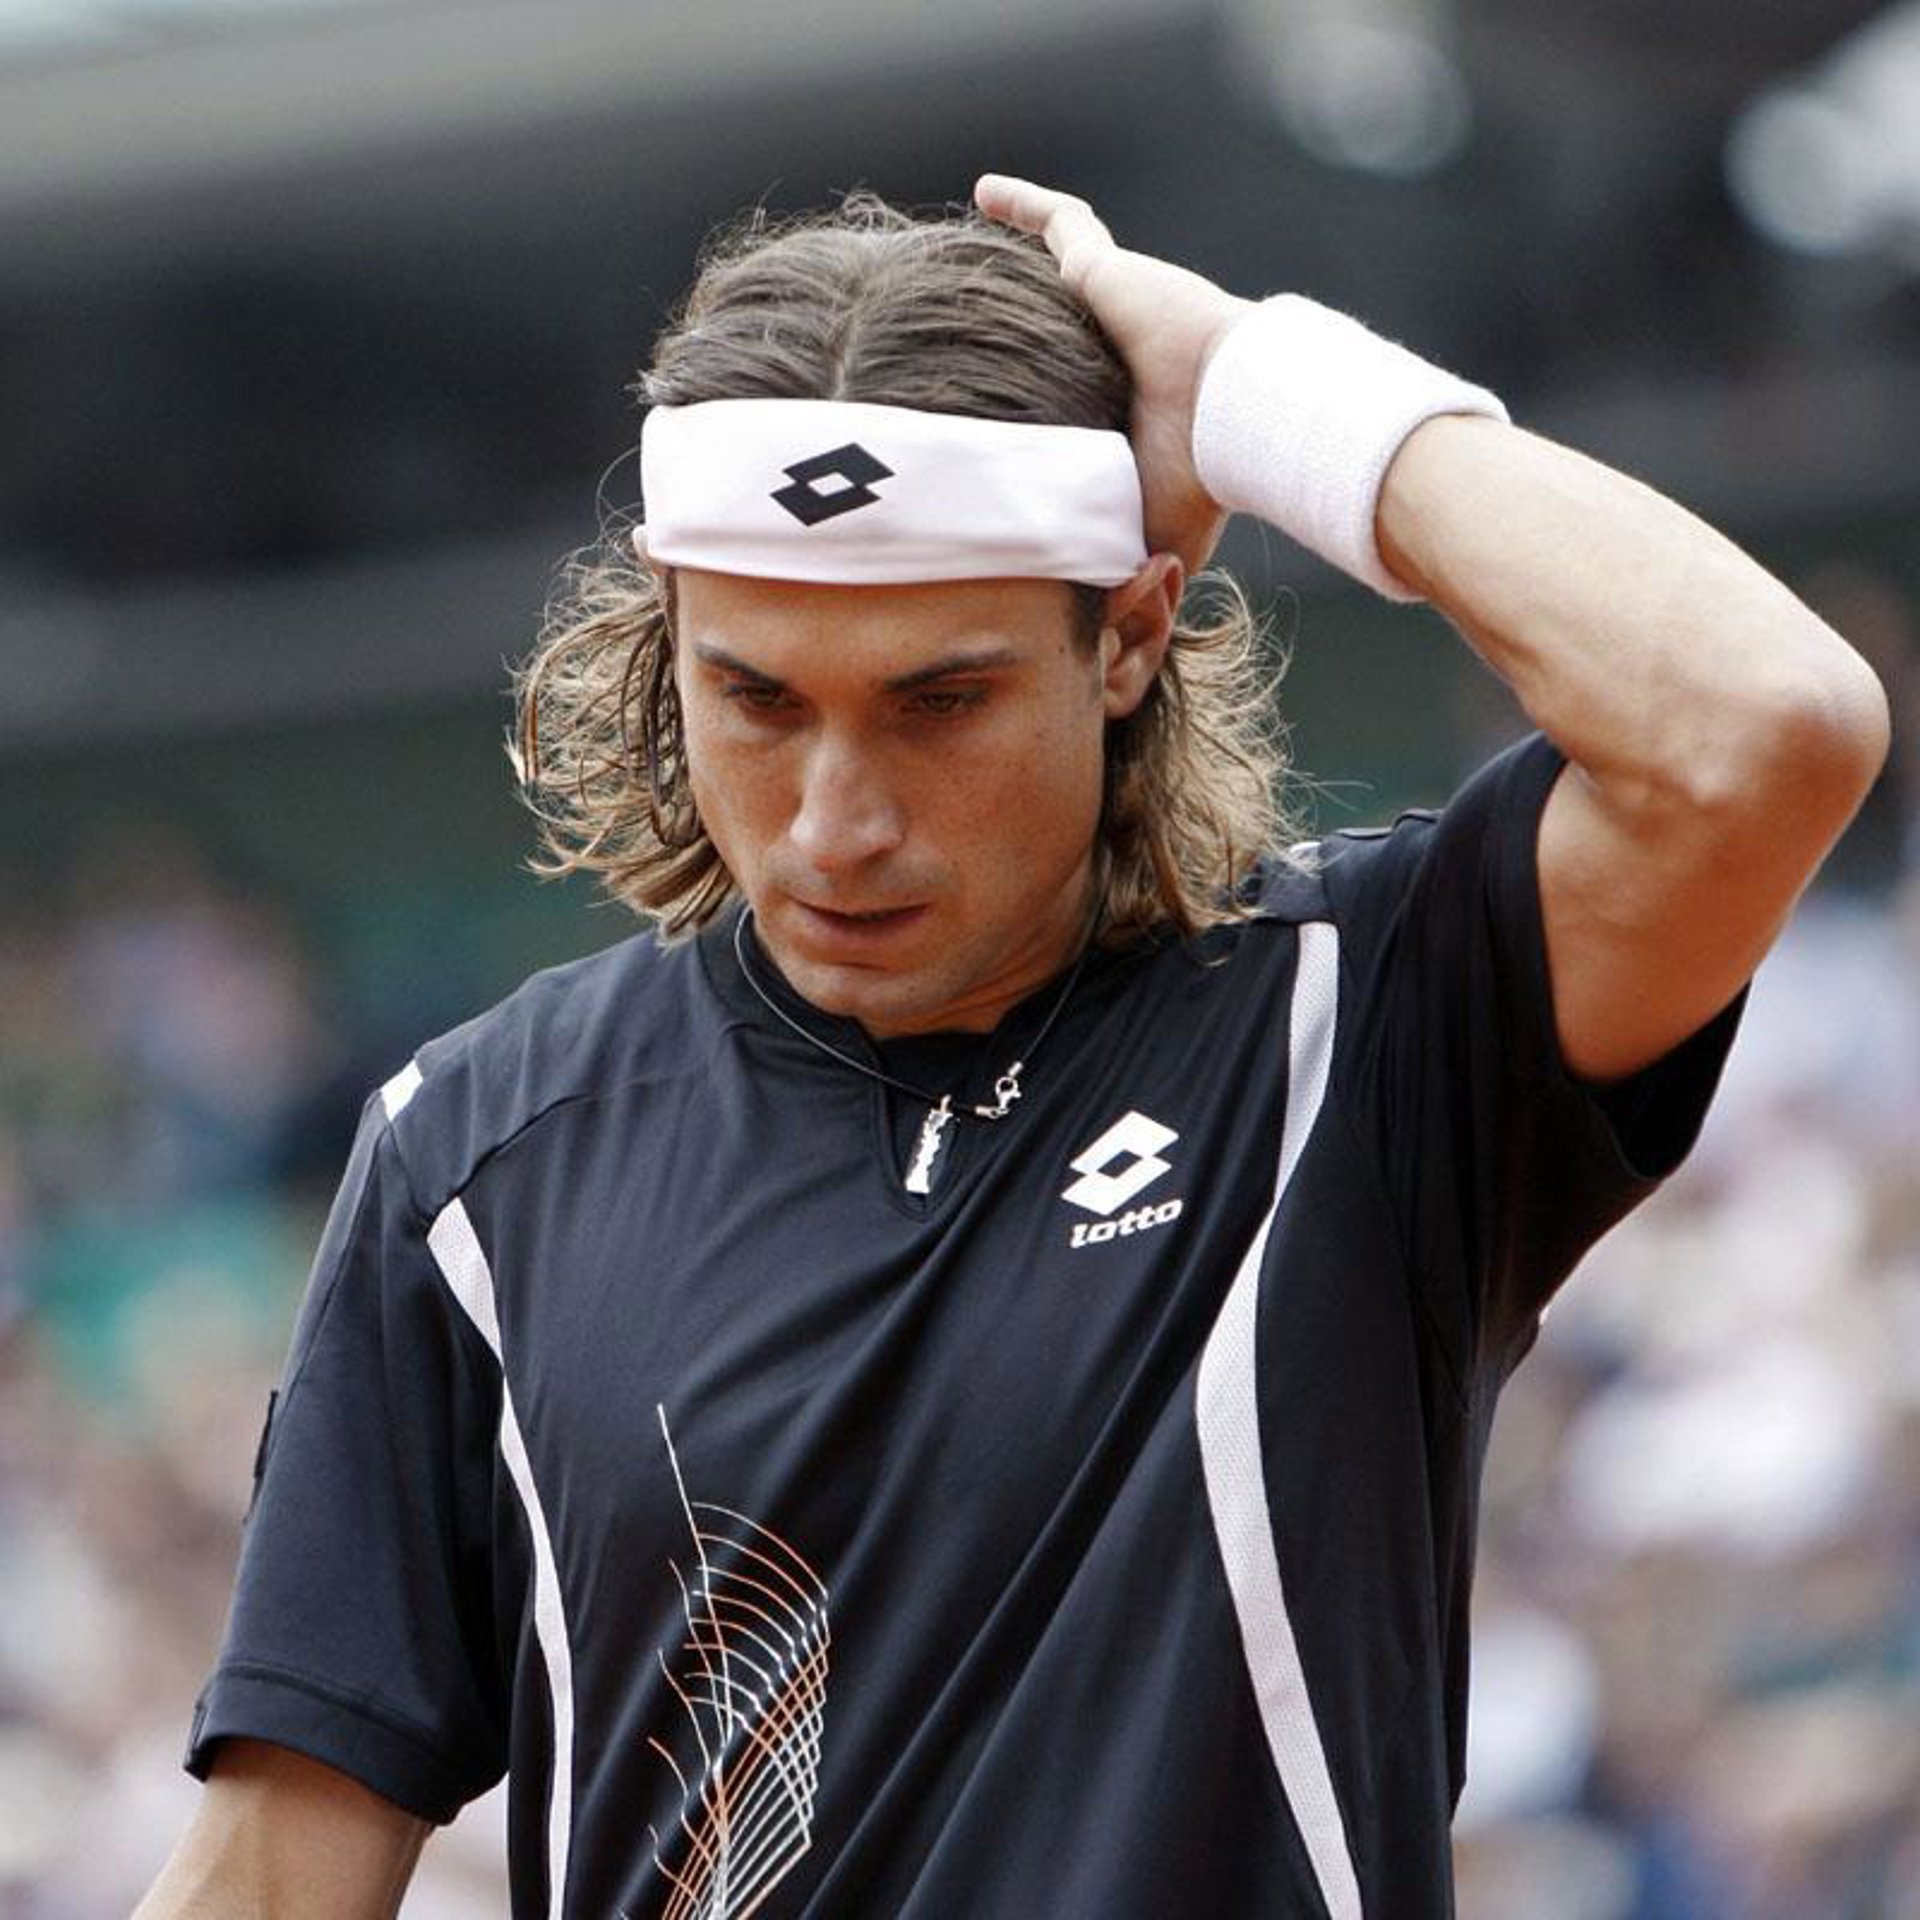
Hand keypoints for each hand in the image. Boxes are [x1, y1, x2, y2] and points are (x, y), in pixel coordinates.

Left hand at [974, 173, 1248, 575]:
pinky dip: (1026, 206)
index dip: (1036, 409)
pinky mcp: (1107, 270)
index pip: (1067, 402)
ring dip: (1016, 267)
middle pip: (1053, 340)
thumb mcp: (1141, 539)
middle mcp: (1111, 359)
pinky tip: (984, 192)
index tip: (987, 424)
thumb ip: (1113, 568)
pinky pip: (1062, 225)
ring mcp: (1111, 309)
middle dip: (1018, 339)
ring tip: (958, 263)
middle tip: (958, 348)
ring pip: (1053, 277)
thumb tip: (1097, 627)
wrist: (1232, 421)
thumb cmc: (1198, 487)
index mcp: (1119, 416)